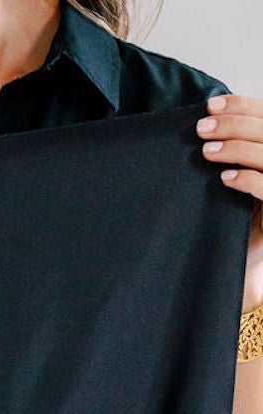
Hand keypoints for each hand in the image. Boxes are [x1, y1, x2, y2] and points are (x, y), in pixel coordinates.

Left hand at [198, 95, 262, 310]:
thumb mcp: (246, 177)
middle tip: (201, 128)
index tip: (210, 105)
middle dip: (233, 124)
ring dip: (236, 149)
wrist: (256, 264)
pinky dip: (248, 179)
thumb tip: (210, 124)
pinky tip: (226, 179)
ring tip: (206, 152)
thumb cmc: (248, 219)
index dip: (241, 105)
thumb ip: (240, 152)